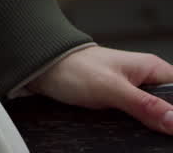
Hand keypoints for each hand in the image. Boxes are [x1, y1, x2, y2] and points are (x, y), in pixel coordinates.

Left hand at [28, 46, 172, 134]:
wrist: (41, 66)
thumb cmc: (72, 67)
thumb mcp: (111, 88)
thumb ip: (144, 105)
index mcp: (152, 68)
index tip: (172, 128)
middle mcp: (145, 78)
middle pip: (169, 105)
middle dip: (167, 121)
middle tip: (160, 133)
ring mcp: (131, 89)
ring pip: (154, 113)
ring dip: (151, 125)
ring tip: (148, 134)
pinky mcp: (118, 99)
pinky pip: (137, 116)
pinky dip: (137, 125)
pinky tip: (133, 131)